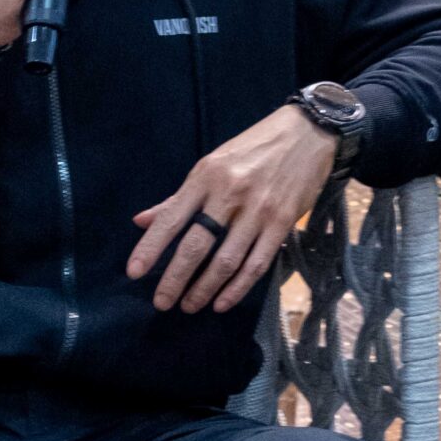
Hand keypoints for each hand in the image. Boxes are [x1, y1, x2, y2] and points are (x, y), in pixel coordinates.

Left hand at [127, 104, 338, 313]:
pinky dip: (237, 288)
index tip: (133, 271)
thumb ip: (179, 197)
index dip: (151, 246)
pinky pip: (257, 264)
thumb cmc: (252, 148)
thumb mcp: (212, 163)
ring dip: (205, 289)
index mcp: (206, 176)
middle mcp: (230, 193)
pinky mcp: (282, 224)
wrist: (306, 134)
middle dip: (176, 278)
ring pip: (226, 261)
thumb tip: (142, 221)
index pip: (172, 217)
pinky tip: (221, 302)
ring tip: (189, 305)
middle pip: (197, 245)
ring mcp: (258, 210)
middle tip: (161, 302)